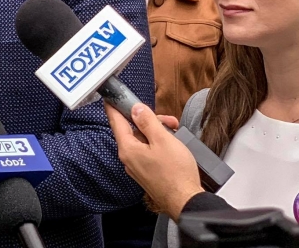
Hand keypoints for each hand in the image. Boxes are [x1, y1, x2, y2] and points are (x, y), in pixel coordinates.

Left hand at [106, 102, 202, 220]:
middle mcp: (128, 158)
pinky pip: (148, 151)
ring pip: (143, 141)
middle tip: (166, 120)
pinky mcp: (147, 172)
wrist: (186, 201)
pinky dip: (158, 144)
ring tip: (174, 132)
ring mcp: (137, 167)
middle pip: (133, 130)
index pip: (116, 122)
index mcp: (128, 149)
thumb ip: (147, 121)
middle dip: (149, 121)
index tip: (111, 97)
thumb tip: (135, 109)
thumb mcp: (163, 139)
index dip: (114, 107)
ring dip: (157, 132)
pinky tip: (172, 144)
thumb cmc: (176, 173)